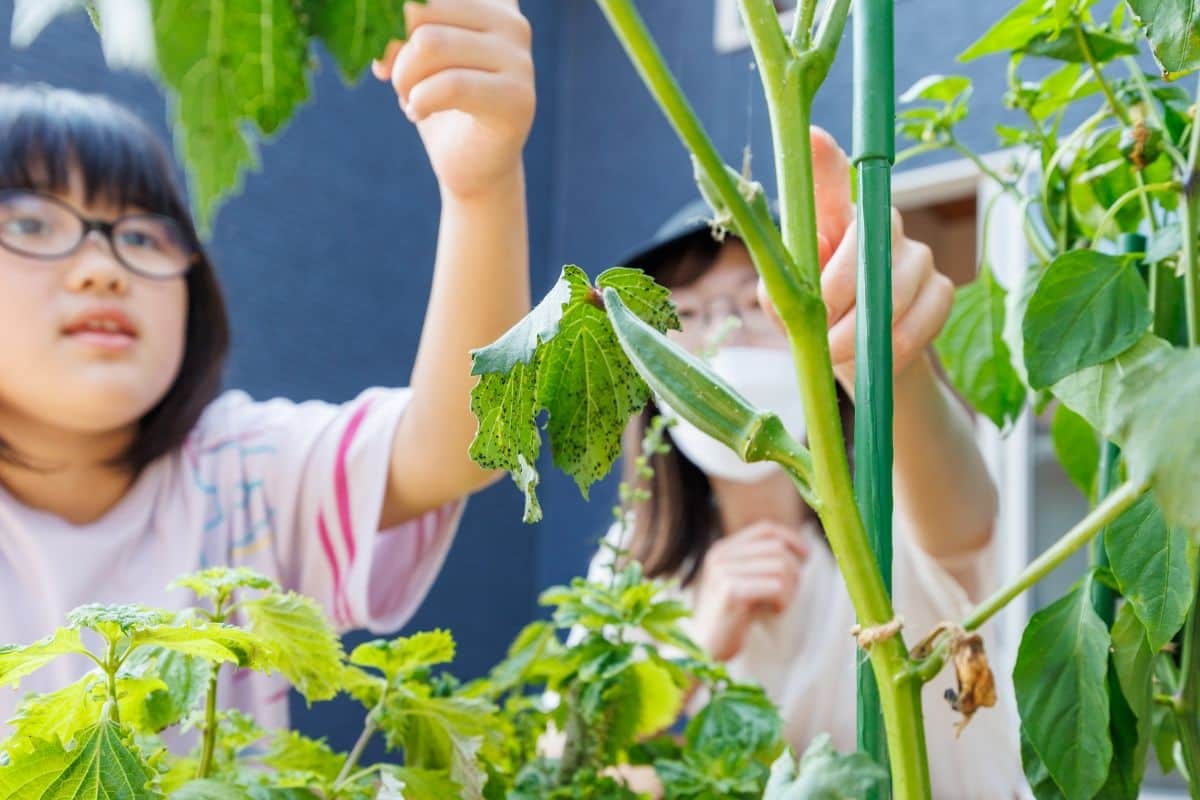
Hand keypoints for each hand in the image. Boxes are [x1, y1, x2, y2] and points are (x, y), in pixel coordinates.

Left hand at [372, 0, 535, 199]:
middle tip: (396, 82)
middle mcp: (512, 21)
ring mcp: (519, 59)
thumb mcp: (416, 51)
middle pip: (423, 10)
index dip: (390, 21)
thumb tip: (382, 18)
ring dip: (404, 78)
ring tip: (410, 100)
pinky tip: (417, 112)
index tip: (383, 59)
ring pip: (431, 43)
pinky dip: (420, 101)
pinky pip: (450, 85)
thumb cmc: (440, 103)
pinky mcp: (518, 98)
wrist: (471, 165)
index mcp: (491, 2)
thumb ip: (408, 23)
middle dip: (394, 50)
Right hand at [691, 522, 807, 662]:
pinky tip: (773, 612)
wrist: (703, 649)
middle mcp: (721, 556)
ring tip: (778, 606)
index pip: (764, 529)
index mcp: (722, 550)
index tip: (806, 557)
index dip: (790, 538)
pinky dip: (783, 601)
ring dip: (790, 591)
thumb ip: (763, 564)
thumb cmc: (732, 618)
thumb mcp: (745, 583)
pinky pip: (776, 587)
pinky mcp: (731, 591)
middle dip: (794, 572)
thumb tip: (803, 551)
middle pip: (777, 549)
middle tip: (788, 595)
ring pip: (781, 568)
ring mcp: (724, 572)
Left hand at [758, 128, 954, 387]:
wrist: (862, 362)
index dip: (823, 161)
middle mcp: (880, 224)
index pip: (830, 182)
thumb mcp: (788, 305)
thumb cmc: (817, 322)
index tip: (812, 137)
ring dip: (860, 330)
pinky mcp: (942, 289)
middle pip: (867, 243)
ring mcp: (917, 253)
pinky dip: (891, 347)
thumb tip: (806, 261)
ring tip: (837, 352)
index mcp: (834, 221)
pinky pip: (919, 319)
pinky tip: (873, 358)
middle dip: (837, 294)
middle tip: (820, 330)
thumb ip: (787, 285)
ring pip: (892, 288)